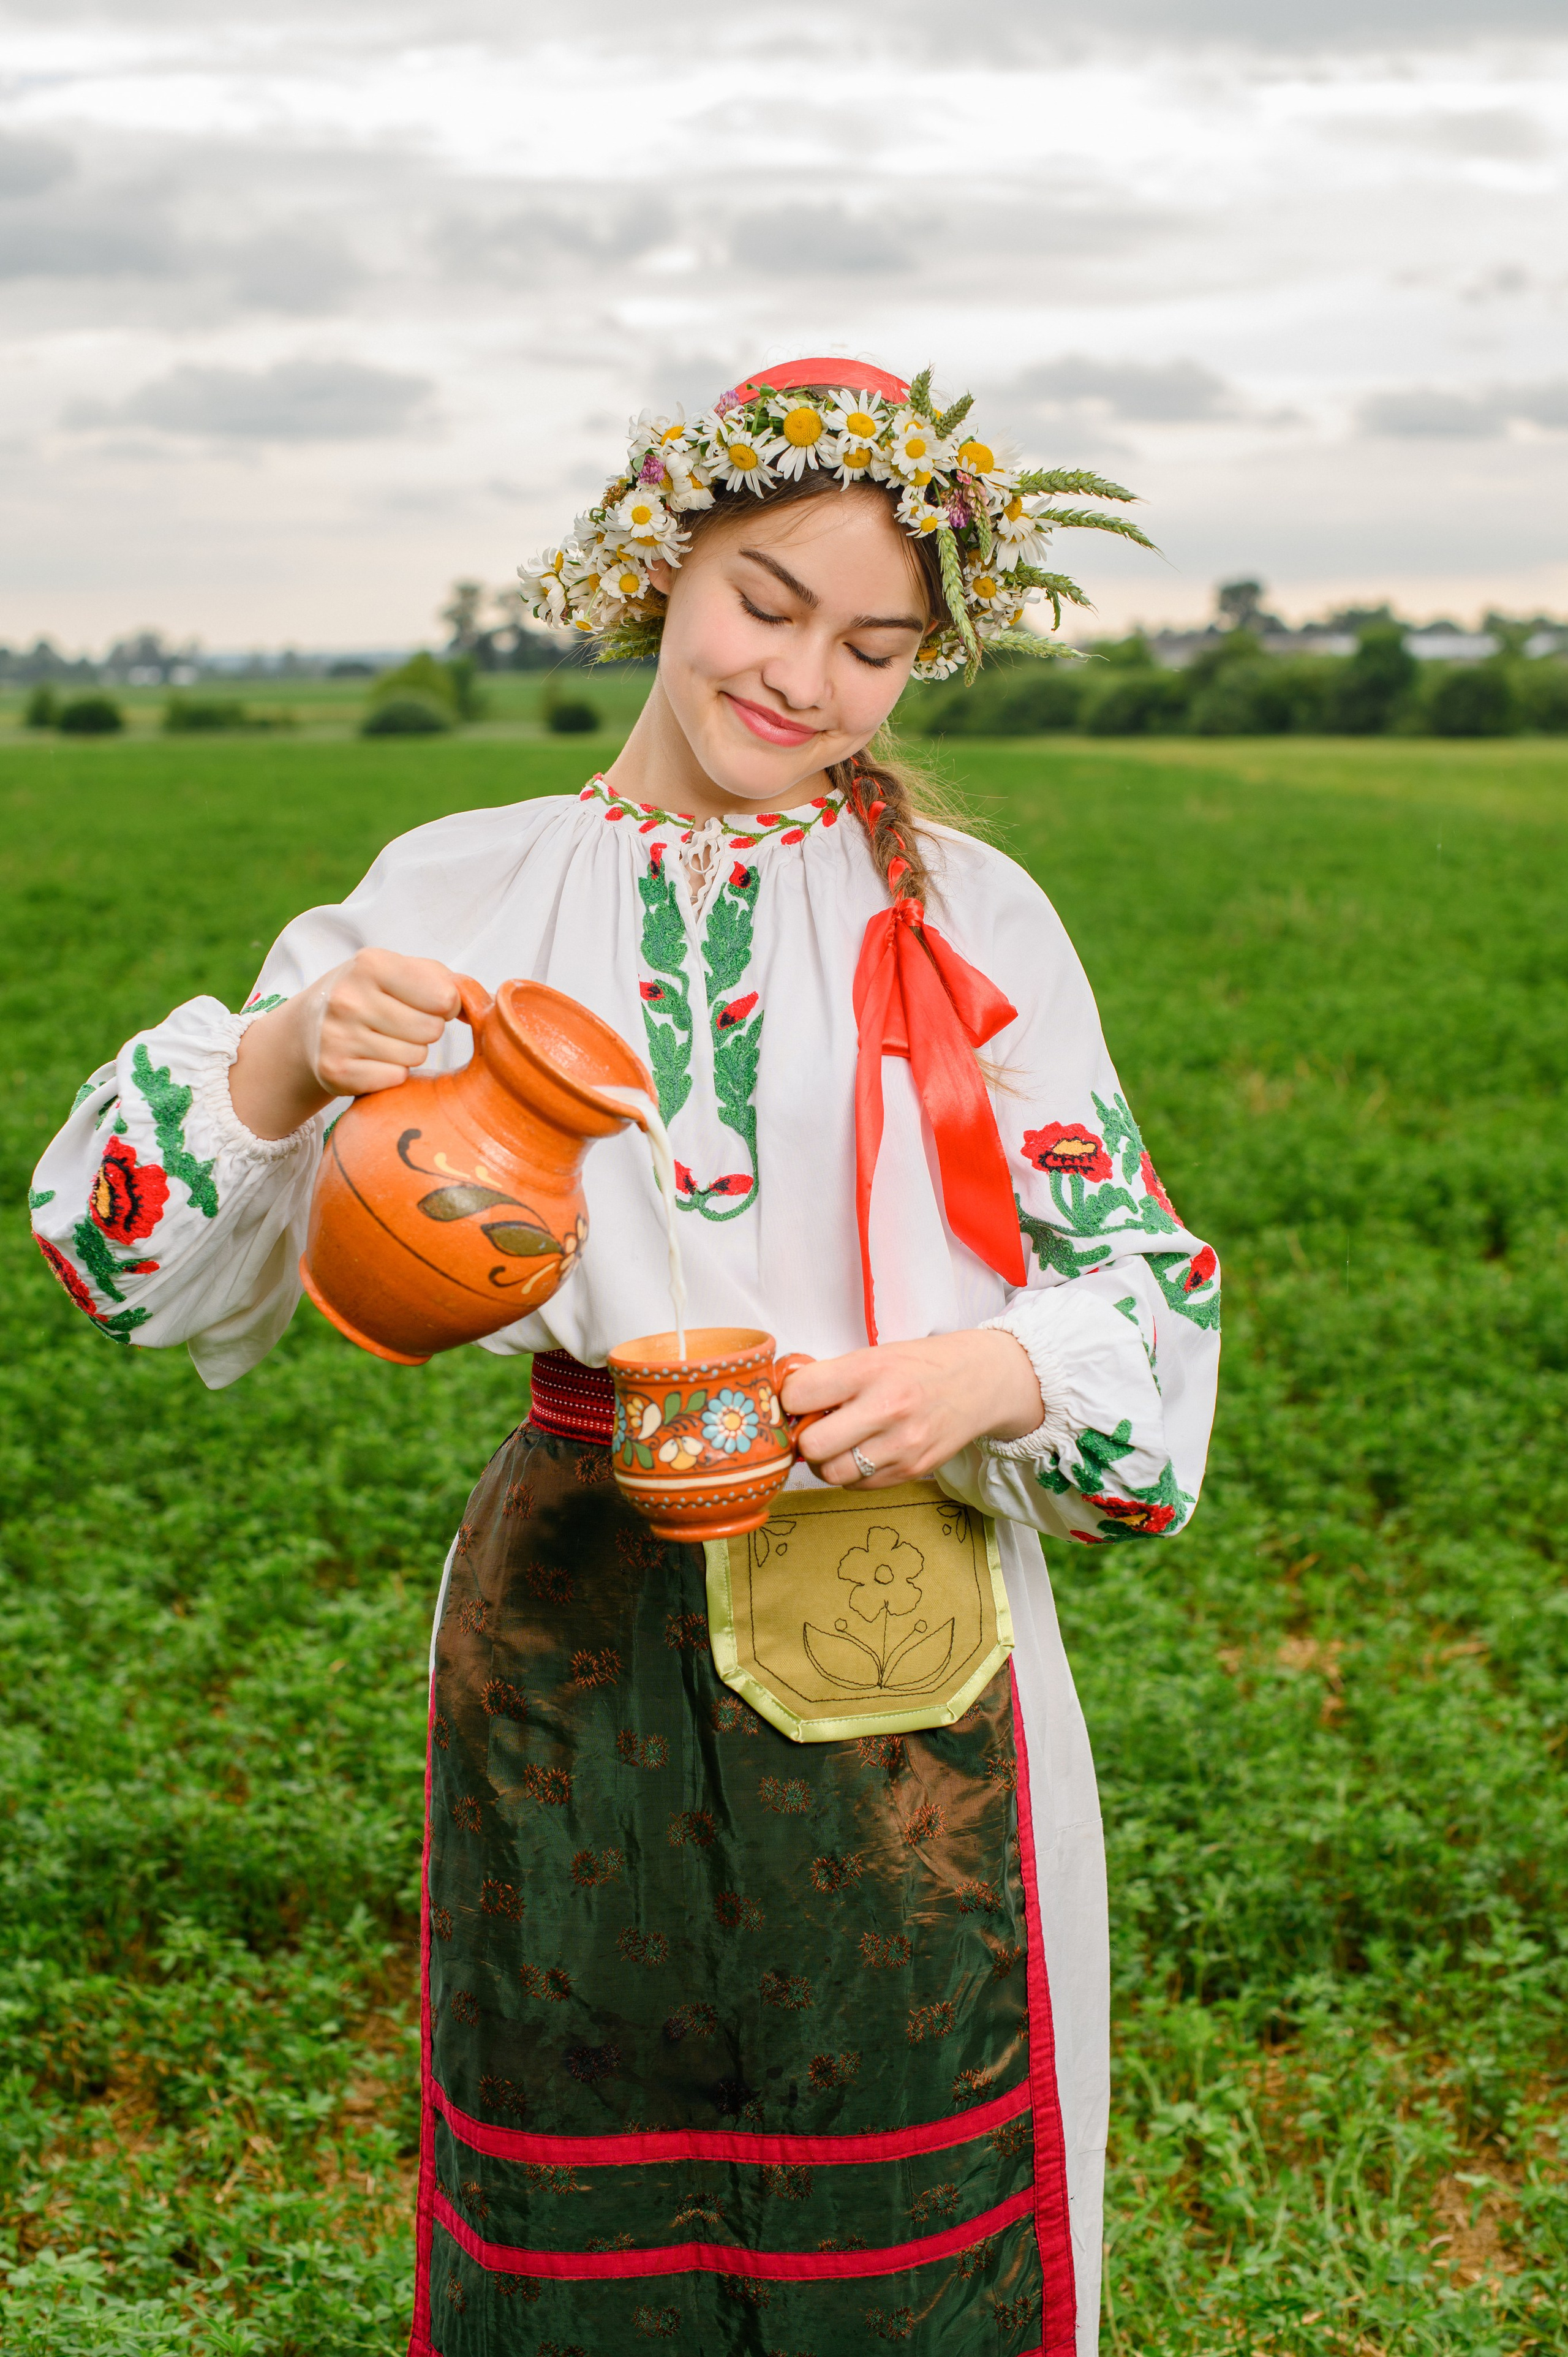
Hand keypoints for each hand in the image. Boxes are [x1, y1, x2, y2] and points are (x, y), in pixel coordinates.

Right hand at [229, 948, 461, 1139]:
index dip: (445, 1005)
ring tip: (384, 1039)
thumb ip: (449, 981)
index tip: (427, 1003)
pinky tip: (372, 1059)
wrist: (310, 1026)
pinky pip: (395, 1079)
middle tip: (402, 1024)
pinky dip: (392, 1074)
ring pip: (415, 1057)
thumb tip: (487, 1006)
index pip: (444, 997)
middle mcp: (348, 997)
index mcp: (371, 963)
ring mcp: (338, 1035)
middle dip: (427, 1030)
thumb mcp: (402, 971)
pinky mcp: (334, 1070)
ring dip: (409, 1052)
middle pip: (431, 1030)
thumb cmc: (372, 994)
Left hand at [781, 1330, 1043, 1489]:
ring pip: (831, 1473)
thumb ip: (831, 1378)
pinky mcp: (912, 1471)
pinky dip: (852, 1474)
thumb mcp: (874, 1355)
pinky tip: (864, 1452)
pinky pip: (858, 1485)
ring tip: (839, 1443)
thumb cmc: (920, 1366)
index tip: (800, 1401)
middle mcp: (886, 1408)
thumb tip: (784, 1401)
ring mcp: (901, 1445)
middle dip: (806, 1438)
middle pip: (811, 1445)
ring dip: (826, 1462)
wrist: (981, 1381)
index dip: (790, 1400)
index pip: (799, 1395)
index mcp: (870, 1370)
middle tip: (816, 1428)